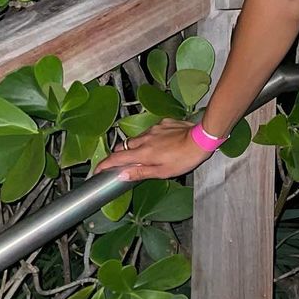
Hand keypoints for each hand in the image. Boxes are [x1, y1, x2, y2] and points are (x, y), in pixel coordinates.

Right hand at [93, 119, 215, 183]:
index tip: (97, 171)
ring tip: (147, 155)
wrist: (202, 138)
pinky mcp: (163, 122)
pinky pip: (151, 131)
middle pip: (124, 146)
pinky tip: (162, 144)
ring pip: (137, 138)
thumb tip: (121, 175)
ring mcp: (154, 129)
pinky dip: (151, 138)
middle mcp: (145, 138)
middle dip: (120, 155)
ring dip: (137, 146)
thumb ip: (140, 173)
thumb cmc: (184, 158)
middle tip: (124, 164)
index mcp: (143, 153)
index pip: (116, 158)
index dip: (103, 165)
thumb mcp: (163, 172)